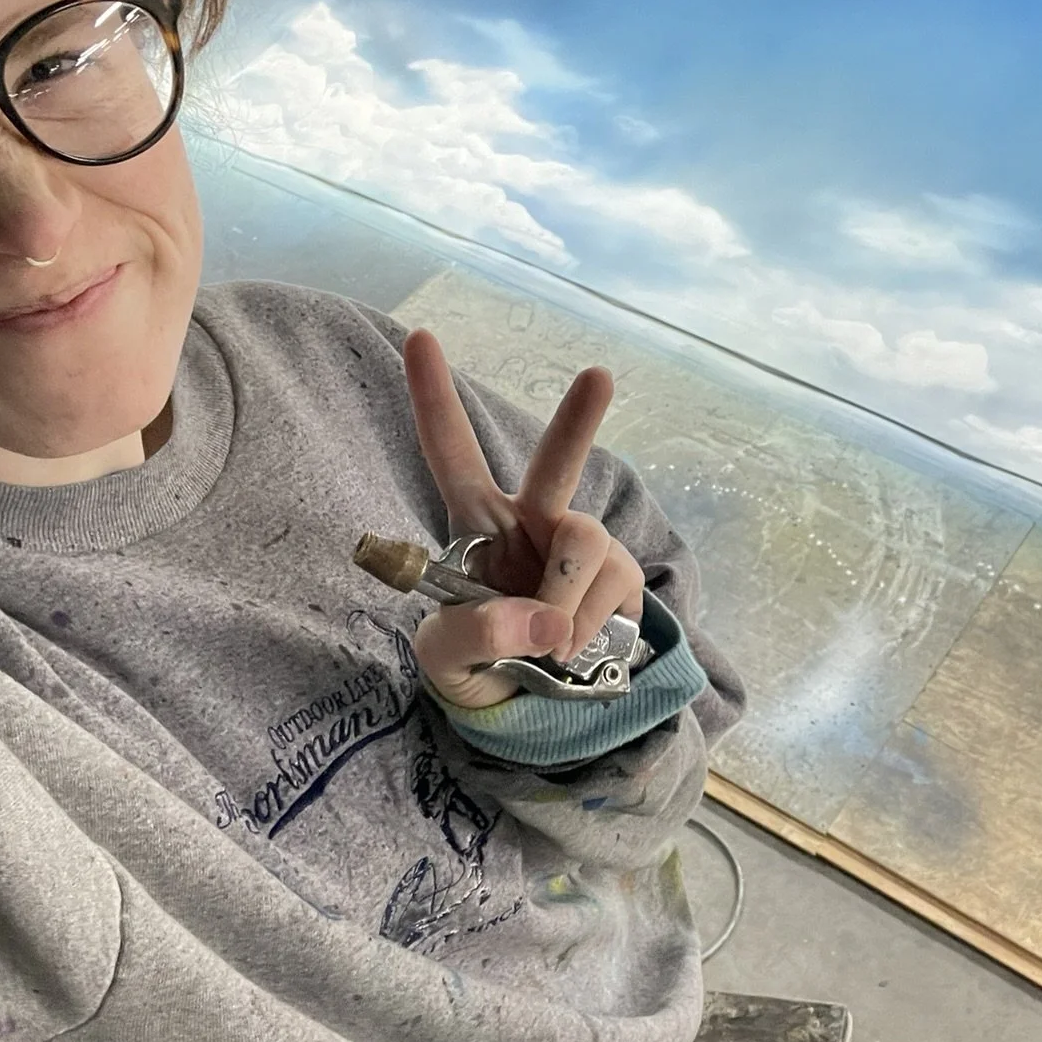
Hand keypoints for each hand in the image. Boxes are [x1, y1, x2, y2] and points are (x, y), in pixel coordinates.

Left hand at [403, 329, 645, 708]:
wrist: (536, 705)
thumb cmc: (479, 664)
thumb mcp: (446, 660)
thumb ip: (475, 635)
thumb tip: (542, 619)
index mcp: (477, 525)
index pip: (452, 457)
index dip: (434, 399)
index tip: (420, 336)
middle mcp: (533, 520)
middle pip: (555, 464)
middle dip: (577, 420)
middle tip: (600, 375)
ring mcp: (581, 544)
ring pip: (581, 544)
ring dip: (561, 600)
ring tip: (548, 646)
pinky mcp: (621, 574)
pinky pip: (608, 589)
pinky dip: (585, 628)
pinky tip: (573, 649)